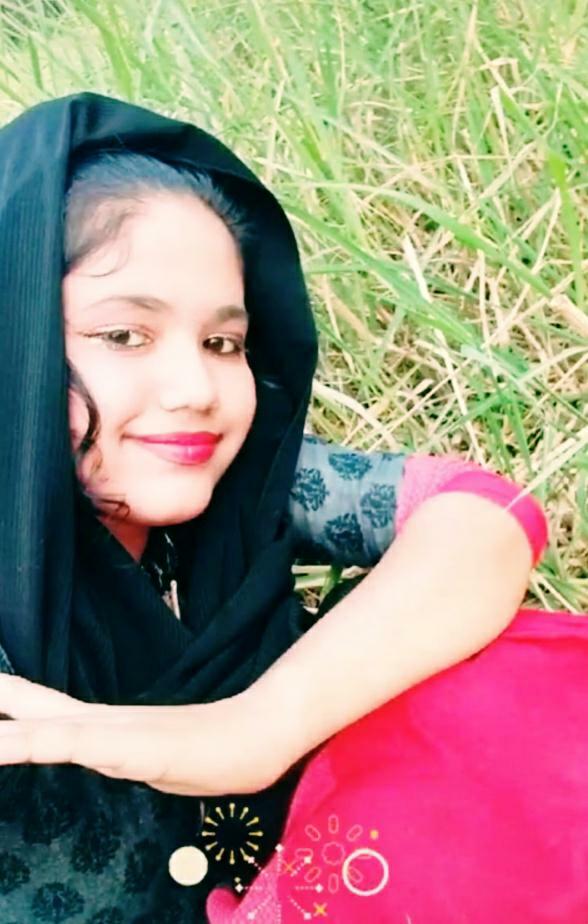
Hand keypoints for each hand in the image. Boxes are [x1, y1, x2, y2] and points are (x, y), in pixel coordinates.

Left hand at [0, 674, 284, 796]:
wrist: (259, 735)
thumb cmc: (216, 751)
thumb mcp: (158, 761)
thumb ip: (129, 755)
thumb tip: (112, 754)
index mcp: (106, 729)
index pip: (45, 713)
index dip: (13, 700)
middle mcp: (103, 725)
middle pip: (36, 709)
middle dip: (5, 698)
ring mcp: (115, 733)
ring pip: (45, 730)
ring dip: (8, 731)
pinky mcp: (131, 745)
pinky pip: (76, 745)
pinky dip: (37, 741)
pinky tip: (8, 740)